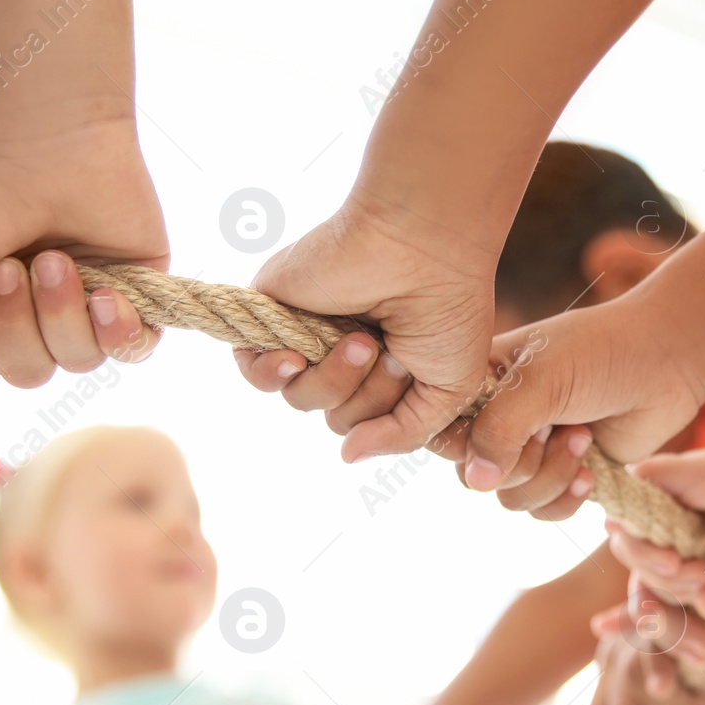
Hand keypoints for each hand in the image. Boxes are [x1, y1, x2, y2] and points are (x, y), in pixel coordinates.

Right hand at [0, 119, 166, 412]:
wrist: (41, 141)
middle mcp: (36, 317)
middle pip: (29, 373)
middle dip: (15, 323)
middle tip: (11, 263)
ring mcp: (87, 307)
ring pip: (77, 362)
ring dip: (60, 312)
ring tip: (55, 258)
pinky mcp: (137, 296)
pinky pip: (133, 351)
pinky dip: (116, 330)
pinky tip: (104, 296)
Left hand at [237, 193, 496, 461]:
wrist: (421, 248)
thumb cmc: (448, 310)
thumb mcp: (449, 390)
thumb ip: (403, 435)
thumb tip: (348, 456)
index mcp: (387, 368)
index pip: (369, 425)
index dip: (388, 415)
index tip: (413, 371)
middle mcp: (347, 353)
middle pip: (337, 418)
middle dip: (366, 396)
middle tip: (388, 349)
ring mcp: (310, 334)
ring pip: (301, 399)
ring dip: (334, 379)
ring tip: (360, 339)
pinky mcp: (274, 315)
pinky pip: (255, 373)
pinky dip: (272, 372)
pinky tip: (294, 357)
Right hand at [434, 302, 704, 511]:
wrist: (667, 364)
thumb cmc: (601, 354)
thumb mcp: (542, 380)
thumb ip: (501, 428)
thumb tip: (476, 482)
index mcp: (480, 382)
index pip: (442, 428)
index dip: (463, 443)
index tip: (500, 430)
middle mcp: (499, 417)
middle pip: (472, 473)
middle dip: (519, 460)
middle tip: (555, 427)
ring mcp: (531, 448)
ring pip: (510, 497)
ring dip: (550, 476)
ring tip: (583, 437)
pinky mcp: (563, 473)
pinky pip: (541, 510)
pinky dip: (565, 498)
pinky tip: (591, 471)